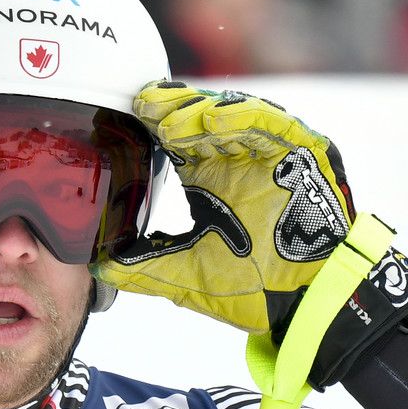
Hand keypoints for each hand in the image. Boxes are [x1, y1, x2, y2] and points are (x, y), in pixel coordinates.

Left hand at [91, 82, 355, 332]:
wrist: (309, 302)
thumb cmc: (255, 285)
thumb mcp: (189, 273)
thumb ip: (145, 267)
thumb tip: (98, 269)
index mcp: (209, 176)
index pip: (176, 138)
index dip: (153, 125)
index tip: (125, 116)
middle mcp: (237, 158)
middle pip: (200, 119)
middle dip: (171, 110)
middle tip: (143, 106)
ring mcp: (270, 153)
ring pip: (232, 114)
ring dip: (200, 114)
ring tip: (170, 123)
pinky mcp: (303, 153)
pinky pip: (272, 125)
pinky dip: (243, 118)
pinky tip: (214, 122)